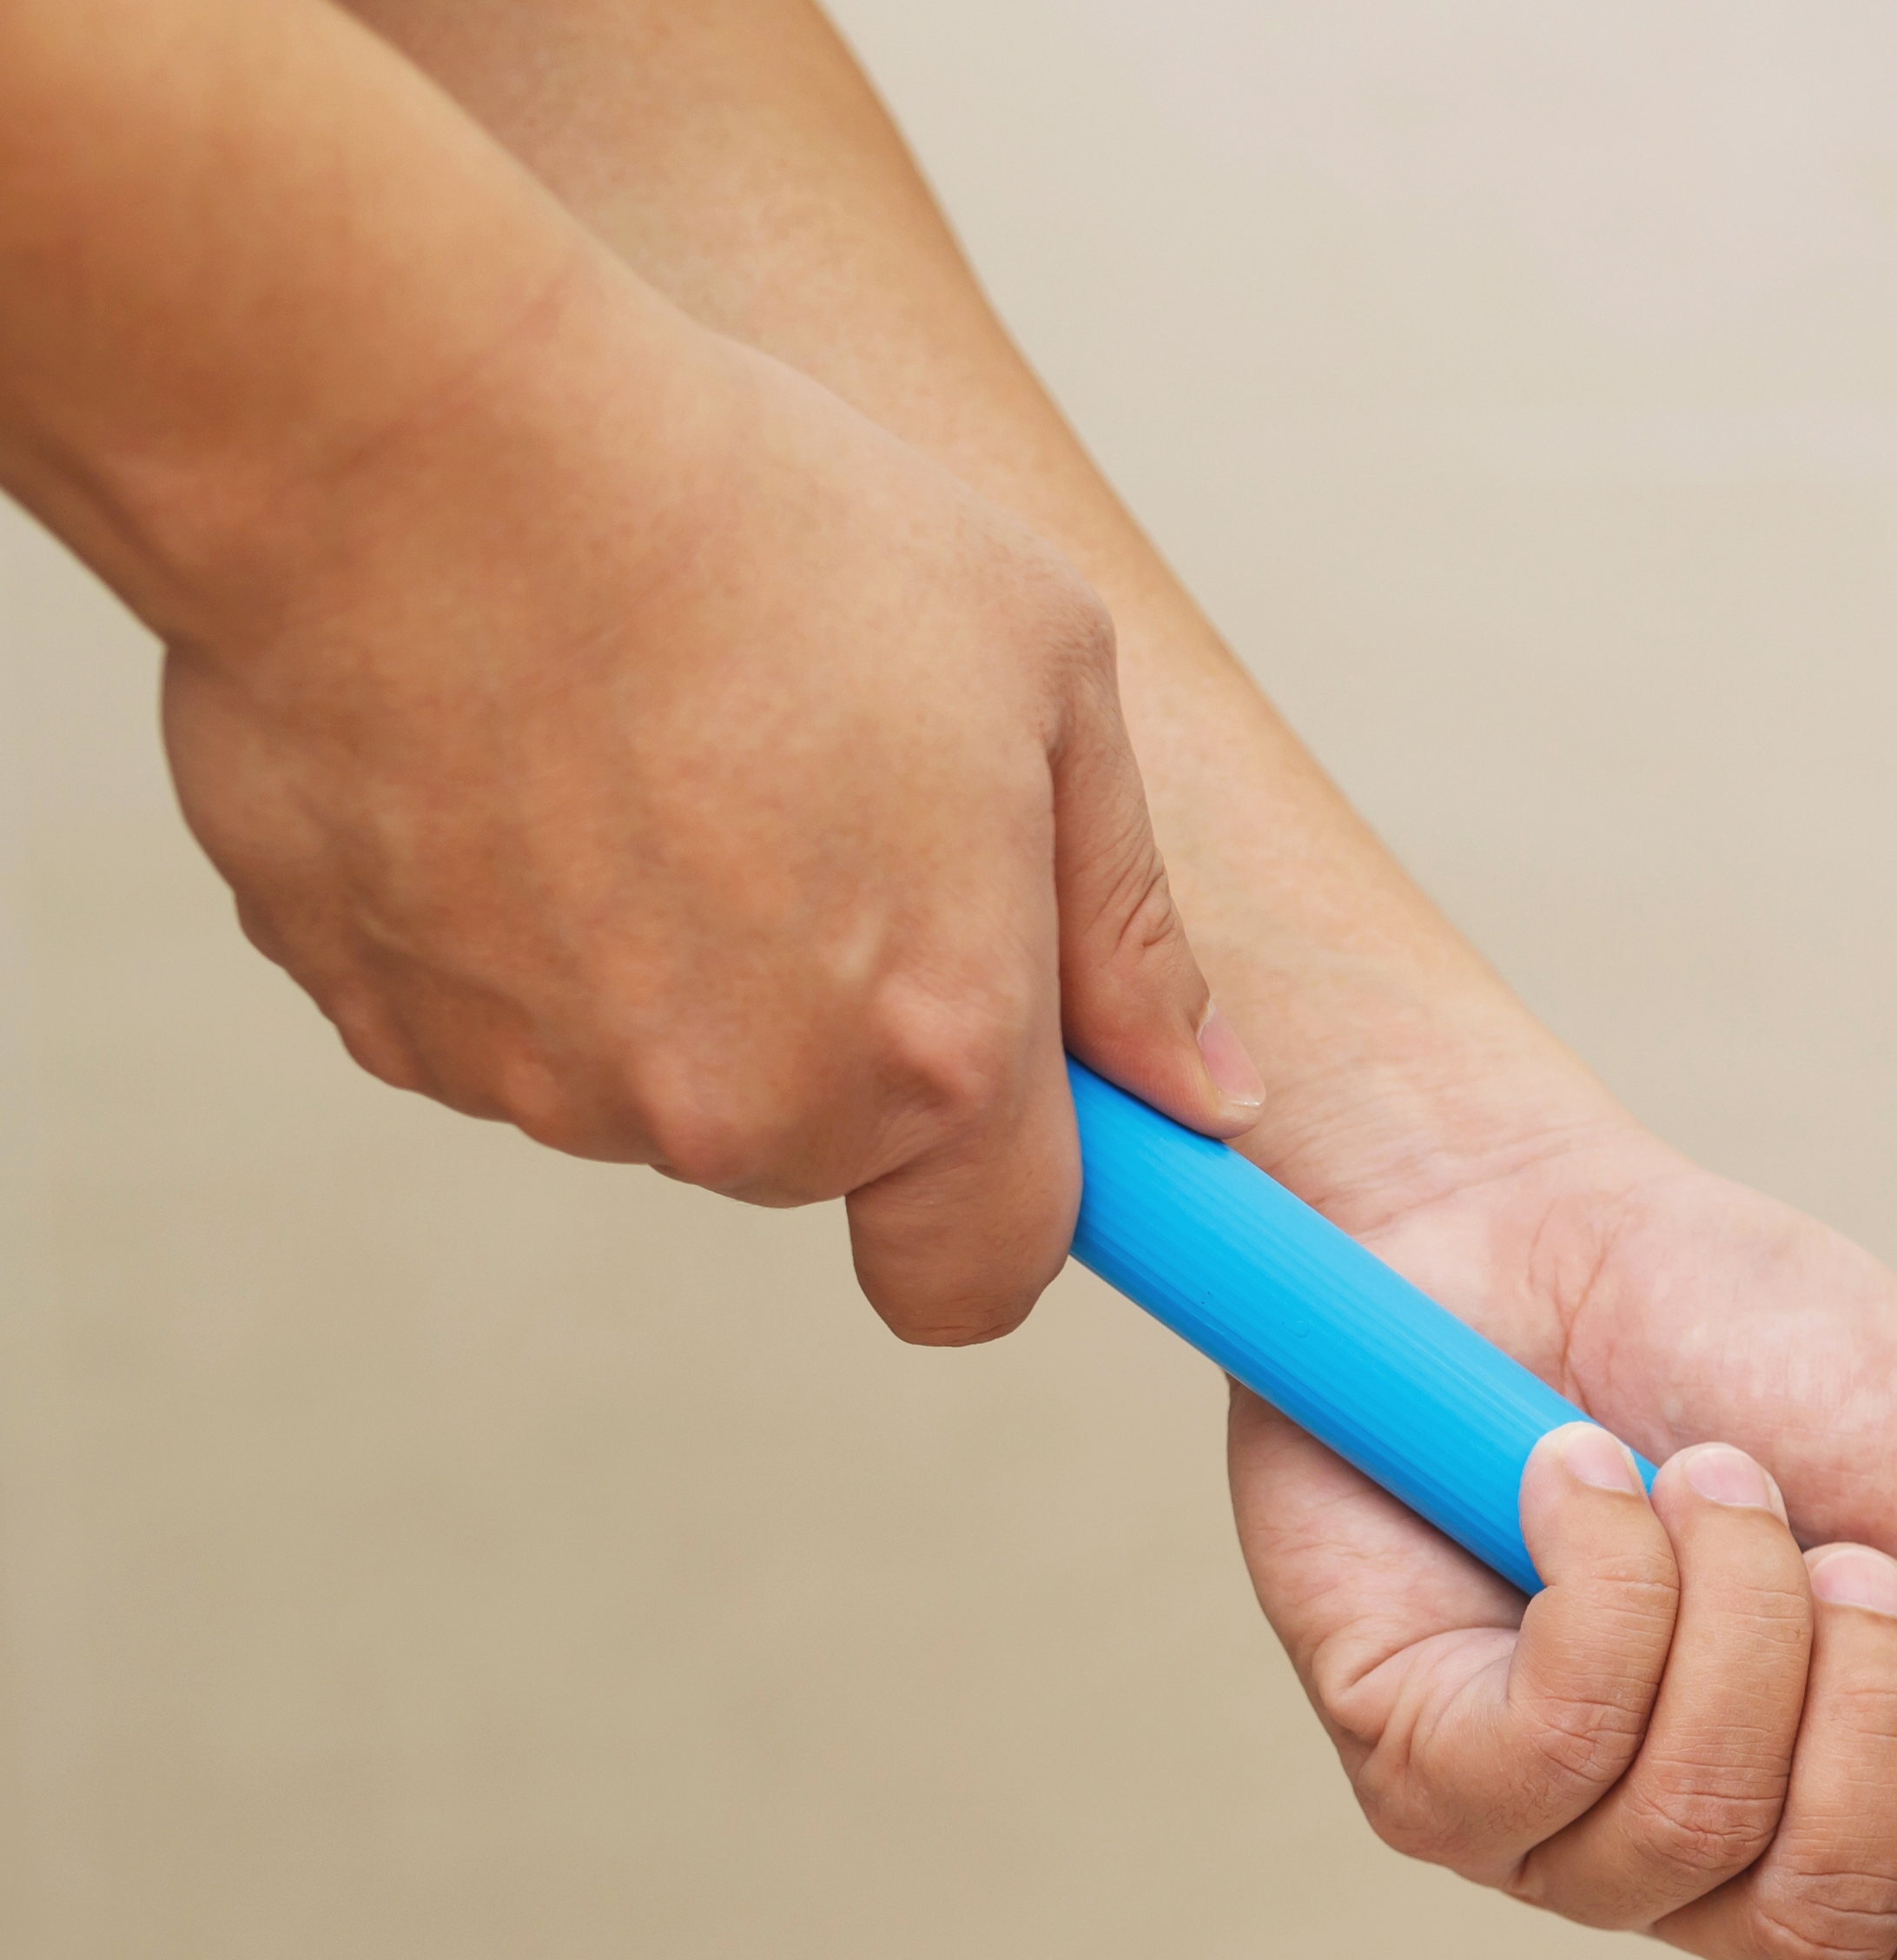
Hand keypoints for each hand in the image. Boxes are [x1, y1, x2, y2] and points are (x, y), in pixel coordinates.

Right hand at [150, 251, 1257, 1340]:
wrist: (413, 436)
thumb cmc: (755, 519)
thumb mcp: (1047, 679)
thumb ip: (1130, 928)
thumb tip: (1199, 1101)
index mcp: (934, 1047)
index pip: (978, 1278)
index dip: (989, 1210)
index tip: (988, 1117)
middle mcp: (741, 1107)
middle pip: (814, 1158)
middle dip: (826, 1036)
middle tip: (794, 813)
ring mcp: (551, 1081)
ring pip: (648, 1090)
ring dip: (665, 977)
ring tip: (645, 759)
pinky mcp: (390, 1030)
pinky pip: (499, 1027)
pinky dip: (516, 934)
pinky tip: (517, 769)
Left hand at [1219, 1054, 1896, 1959]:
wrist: (1541, 1215)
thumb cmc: (1763, 1347)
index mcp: (1863, 1822)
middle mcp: (1708, 1869)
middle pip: (1836, 1926)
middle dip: (1871, 1702)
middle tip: (1848, 1555)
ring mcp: (1554, 1840)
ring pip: (1700, 1822)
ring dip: (1739, 1602)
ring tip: (1707, 1480)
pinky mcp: (1422, 1770)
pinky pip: (1561, 1744)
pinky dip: (1611, 1572)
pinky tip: (1578, 1480)